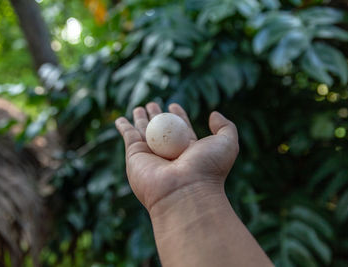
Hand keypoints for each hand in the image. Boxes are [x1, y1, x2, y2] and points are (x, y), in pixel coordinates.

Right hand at [115, 102, 238, 212]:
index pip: (182, 128)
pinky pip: (128, 136)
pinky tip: (120, 119)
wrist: (184, 192)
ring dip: (141, 118)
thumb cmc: (208, 169)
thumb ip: (226, 127)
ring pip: (144, 130)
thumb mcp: (227, 144)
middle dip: (157, 116)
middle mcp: (169, 152)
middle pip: (161, 129)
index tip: (174, 106)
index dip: (179, 116)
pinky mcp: (135, 155)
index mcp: (189, 149)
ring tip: (140, 107)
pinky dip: (123, 127)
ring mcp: (151, 154)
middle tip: (153, 104)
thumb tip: (213, 114)